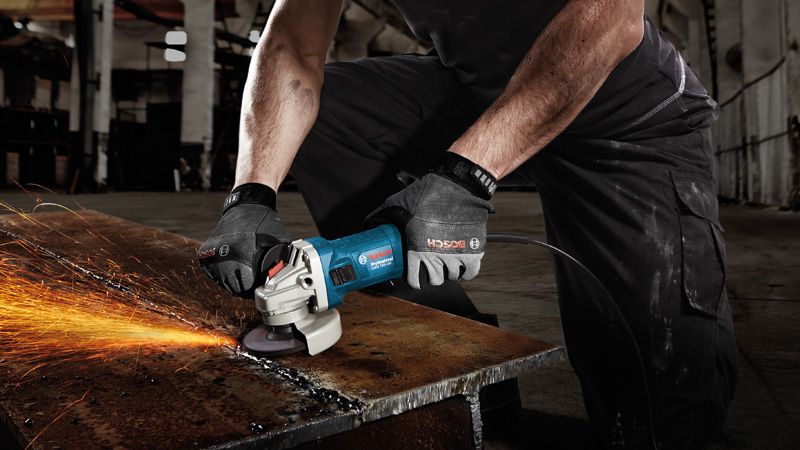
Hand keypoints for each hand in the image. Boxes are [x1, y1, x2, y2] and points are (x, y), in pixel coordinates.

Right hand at [198, 184, 291, 296]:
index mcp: (242, 253)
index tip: (257, 287)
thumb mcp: (279, 241)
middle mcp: (224, 255)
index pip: (245, 287)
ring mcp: (211, 254)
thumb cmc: (265, 224)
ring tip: (243, 272)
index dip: (253, 290)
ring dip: (232, 281)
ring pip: (222, 283)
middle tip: (251, 281)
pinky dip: (222, 274)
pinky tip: (232, 266)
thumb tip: (284, 279)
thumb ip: (282, 261)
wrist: (246, 206)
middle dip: (243, 287)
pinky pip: (213, 274)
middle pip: (233, 287)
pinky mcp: (204, 254)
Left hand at [369, 158, 494, 288]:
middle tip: (433, 268)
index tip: (416, 278)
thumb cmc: (428, 194)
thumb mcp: (398, 203)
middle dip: (433, 275)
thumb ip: (382, 215)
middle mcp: (436, 256)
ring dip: (449, 272)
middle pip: (435, 279)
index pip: (414, 278)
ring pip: (452, 276)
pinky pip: (470, 272)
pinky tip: (463, 266)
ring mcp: (456, 255)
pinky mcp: (473, 252)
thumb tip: (369, 222)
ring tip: (448, 264)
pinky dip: (466, 272)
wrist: (458, 187)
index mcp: (417, 249)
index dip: (414, 280)